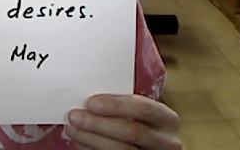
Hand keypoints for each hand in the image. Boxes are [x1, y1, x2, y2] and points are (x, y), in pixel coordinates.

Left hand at [66, 94, 180, 149]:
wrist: (149, 146)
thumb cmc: (140, 122)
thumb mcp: (139, 111)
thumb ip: (122, 103)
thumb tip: (87, 96)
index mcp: (166, 118)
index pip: (143, 108)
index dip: (116, 105)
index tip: (91, 102)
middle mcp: (166, 141)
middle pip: (131, 131)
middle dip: (98, 123)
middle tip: (75, 116)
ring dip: (91, 139)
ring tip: (73, 129)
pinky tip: (81, 142)